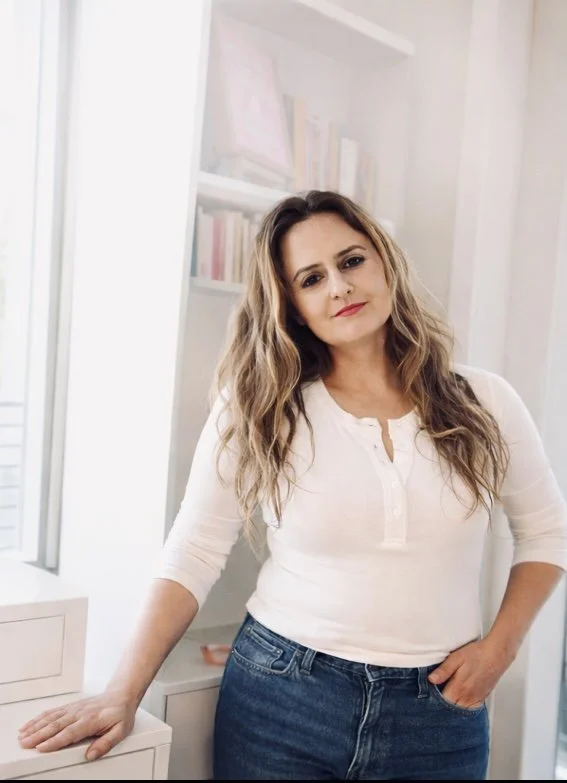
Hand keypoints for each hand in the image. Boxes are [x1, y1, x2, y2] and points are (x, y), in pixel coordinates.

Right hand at [17, 690, 137, 760]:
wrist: (121, 695)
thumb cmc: (120, 714)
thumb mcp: (121, 731)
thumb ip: (106, 743)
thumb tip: (91, 755)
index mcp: (91, 720)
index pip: (70, 732)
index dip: (55, 741)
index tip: (41, 747)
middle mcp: (80, 713)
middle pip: (56, 725)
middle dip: (39, 735)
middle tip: (25, 743)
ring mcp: (74, 709)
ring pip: (51, 718)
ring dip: (36, 726)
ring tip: (23, 735)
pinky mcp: (70, 707)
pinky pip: (53, 712)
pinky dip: (39, 718)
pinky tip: (30, 725)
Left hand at [428, 637, 511, 708]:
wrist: (497, 654)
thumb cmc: (477, 654)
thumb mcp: (456, 658)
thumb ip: (443, 671)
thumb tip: (431, 680)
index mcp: (458, 688)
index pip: (442, 703)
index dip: (433, 700)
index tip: (428, 696)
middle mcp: (467, 697)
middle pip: (451, 708)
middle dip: (442, 705)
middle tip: (435, 696)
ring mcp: (476, 699)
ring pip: (460, 710)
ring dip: (453, 706)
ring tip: (447, 696)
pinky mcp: (482, 698)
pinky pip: (470, 708)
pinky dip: (463, 707)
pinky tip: (459, 699)